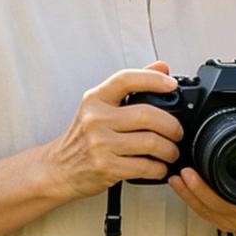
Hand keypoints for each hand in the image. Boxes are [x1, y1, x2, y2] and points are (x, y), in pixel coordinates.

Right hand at [46, 60, 184, 201]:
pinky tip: (159, 167)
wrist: (59, 168)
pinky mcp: (106, 167)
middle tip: (177, 132)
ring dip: (169, 150)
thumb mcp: (100, 106)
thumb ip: (131, 86)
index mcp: (95, 99)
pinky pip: (145, 167)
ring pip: (151, 143)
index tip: (171, 84)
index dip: (153, 79)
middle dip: (172, 126)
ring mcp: (100, 144)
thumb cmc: (83, 137)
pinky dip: (159, 169)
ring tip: (170, 152)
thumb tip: (162, 67)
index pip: (126, 79)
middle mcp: (96, 119)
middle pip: (147, 115)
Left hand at [168, 132, 235, 235]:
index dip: (213, 189)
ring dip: (187, 194)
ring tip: (176, 178)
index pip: (234, 199)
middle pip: (214, 205)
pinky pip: (199, 211)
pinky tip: (178, 185)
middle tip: (184, 172)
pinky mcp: (215, 220)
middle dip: (197, 189)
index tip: (200, 170)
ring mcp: (226, 220)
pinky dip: (187, 199)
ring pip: (203, 209)